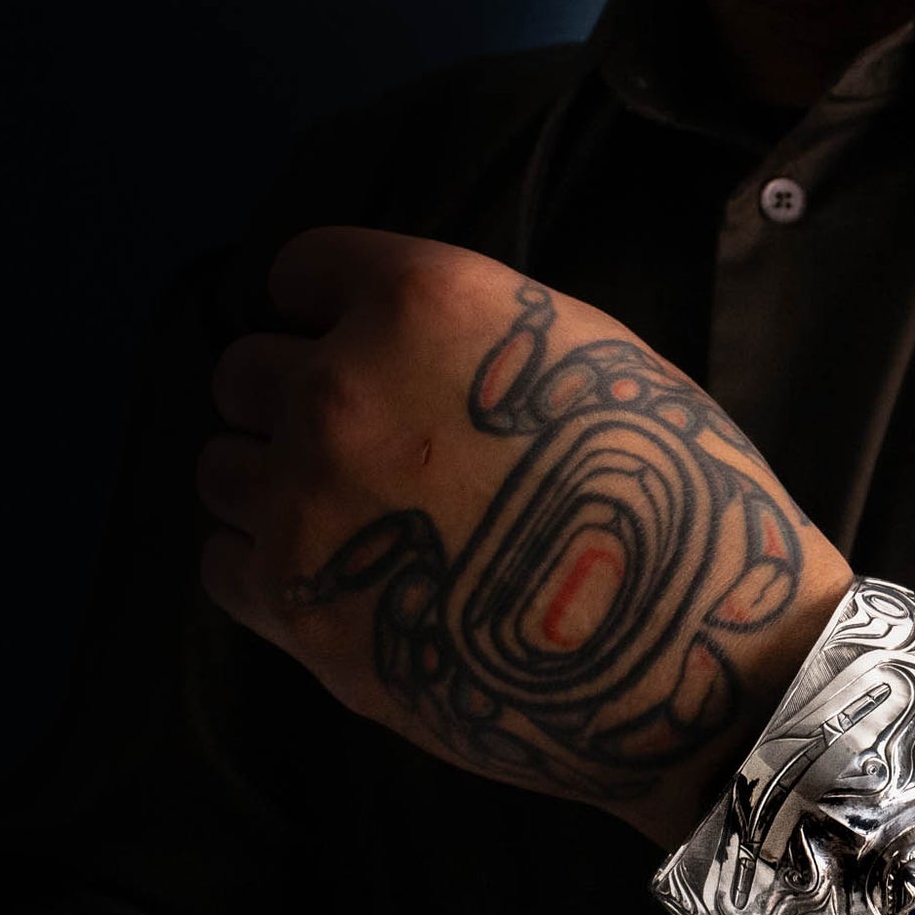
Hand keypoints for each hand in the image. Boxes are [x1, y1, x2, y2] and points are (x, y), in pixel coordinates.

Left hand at [197, 229, 853, 845]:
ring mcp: (308, 503)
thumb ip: (476, 335)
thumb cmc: (678, 491)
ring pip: (220, 466)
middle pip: (247, 370)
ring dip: (270, 481)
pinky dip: (268, 565)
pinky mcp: (298, 609)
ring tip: (351, 519)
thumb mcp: (594, 355)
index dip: (329, 303)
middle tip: (368, 444)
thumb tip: (409, 350)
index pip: (303, 267)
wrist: (694, 647)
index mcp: (422, 304)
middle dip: (295, 396)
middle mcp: (342, 388)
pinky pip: (225, 562)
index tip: (353, 338)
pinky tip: (342, 579)